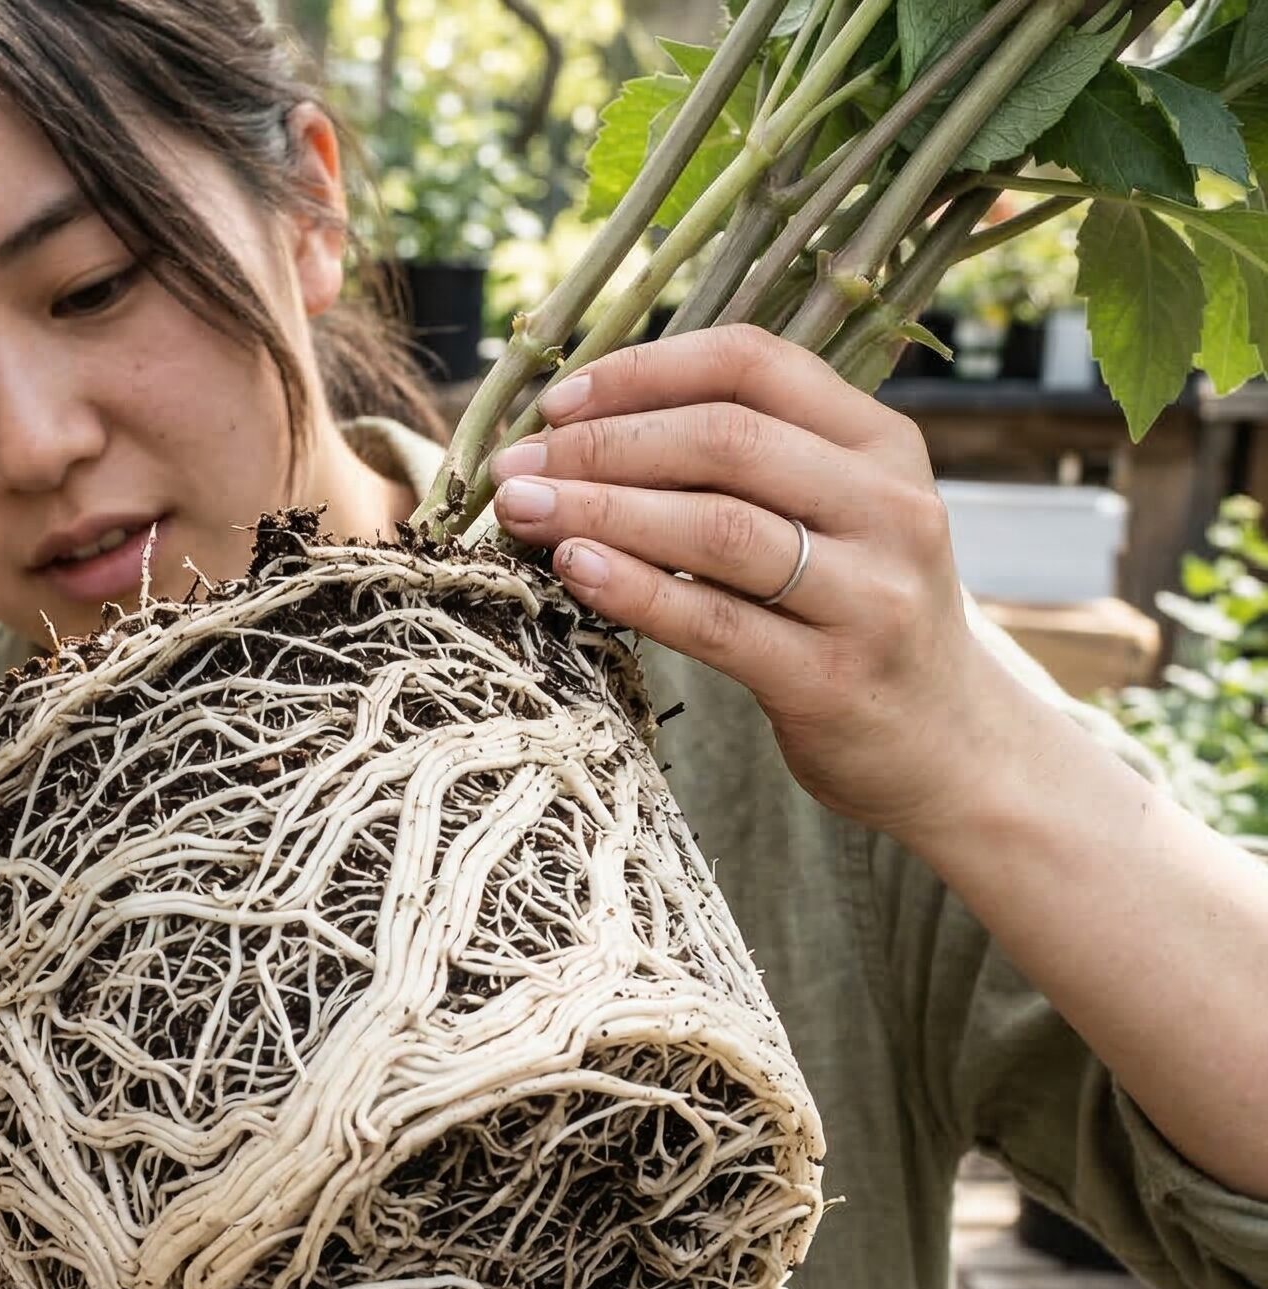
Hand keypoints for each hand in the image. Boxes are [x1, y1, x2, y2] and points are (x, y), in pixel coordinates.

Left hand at [490, 324, 1009, 843]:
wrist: (946, 746)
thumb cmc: (855, 618)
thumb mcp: (833, 519)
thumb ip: (746, 469)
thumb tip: (585, 430)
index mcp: (882, 443)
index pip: (753, 366)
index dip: (644, 371)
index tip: (557, 401)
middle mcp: (887, 505)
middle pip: (724, 440)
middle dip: (603, 446)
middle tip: (517, 467)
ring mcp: (868, 593)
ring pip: (717, 526)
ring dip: (603, 510)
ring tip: (523, 511)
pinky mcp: (830, 677)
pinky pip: (714, 622)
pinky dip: (636, 589)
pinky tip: (574, 569)